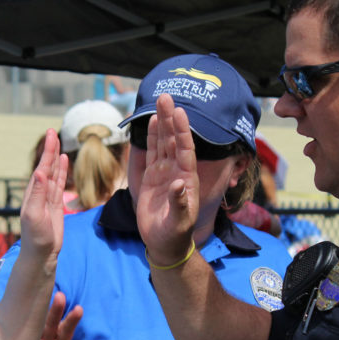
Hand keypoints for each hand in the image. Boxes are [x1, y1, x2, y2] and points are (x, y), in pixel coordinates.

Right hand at [14, 291, 105, 339]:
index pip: (66, 330)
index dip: (72, 320)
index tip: (79, 309)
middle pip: (50, 324)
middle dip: (54, 312)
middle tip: (60, 296)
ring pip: (34, 329)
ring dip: (37, 317)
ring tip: (41, 303)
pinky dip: (17, 331)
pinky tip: (15, 318)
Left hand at [19, 128, 66, 261]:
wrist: (42, 253)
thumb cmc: (36, 236)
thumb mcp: (34, 214)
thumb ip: (37, 193)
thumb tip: (40, 172)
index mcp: (32, 192)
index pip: (42, 167)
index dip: (47, 151)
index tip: (51, 135)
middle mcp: (39, 191)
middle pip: (47, 165)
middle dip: (50, 149)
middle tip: (53, 131)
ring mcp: (47, 197)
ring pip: (53, 172)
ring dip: (55, 158)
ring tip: (57, 142)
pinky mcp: (55, 204)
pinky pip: (59, 183)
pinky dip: (62, 171)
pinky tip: (64, 161)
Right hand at [136, 94, 199, 265]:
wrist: (165, 242)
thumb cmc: (175, 233)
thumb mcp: (179, 221)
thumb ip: (179, 203)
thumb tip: (178, 184)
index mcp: (186, 178)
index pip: (185, 150)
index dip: (182, 131)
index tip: (179, 113)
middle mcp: (176, 171)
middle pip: (173, 140)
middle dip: (170, 119)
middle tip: (166, 97)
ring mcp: (164, 172)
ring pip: (162, 143)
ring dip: (161, 123)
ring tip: (160, 103)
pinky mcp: (152, 177)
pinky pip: (151, 153)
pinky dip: (151, 138)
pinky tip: (151, 123)